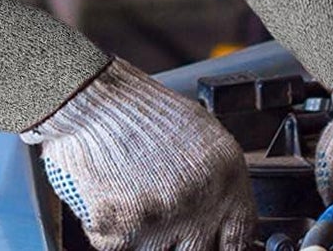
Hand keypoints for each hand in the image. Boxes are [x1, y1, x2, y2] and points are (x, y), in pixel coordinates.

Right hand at [23, 58, 255, 250]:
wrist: (93, 96)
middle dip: (179, 241)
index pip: (240, 240)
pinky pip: (119, 247)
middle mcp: (202, 201)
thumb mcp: (200, 134)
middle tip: (161, 217)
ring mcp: (165, 218)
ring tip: (130, 193)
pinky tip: (109, 194)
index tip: (210, 243)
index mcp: (227, 177)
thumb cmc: (140, 110)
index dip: (222, 245)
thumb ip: (219, 181)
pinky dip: (110, 228)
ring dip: (143, 235)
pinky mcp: (126, 229)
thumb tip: (228, 222)